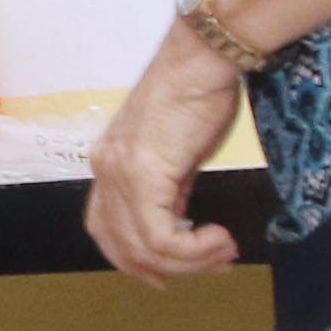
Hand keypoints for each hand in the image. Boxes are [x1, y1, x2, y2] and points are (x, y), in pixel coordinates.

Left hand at [84, 27, 246, 284]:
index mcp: (110, 163)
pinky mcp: (144, 172)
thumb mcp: (178, 151)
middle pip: (122, 246)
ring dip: (190, 261)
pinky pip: (160, 237)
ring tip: (224, 250)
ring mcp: (121, 171)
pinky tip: (219, 239)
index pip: (107, 230)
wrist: (204, 58)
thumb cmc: (198, 92)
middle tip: (212, 265)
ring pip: (143, 248)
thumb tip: (181, 224)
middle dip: (170, 268)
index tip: (170, 272)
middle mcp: (106, 169)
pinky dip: (193, 249)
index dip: (135, 261)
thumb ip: (170, 189)